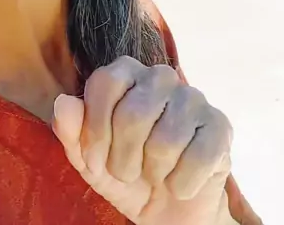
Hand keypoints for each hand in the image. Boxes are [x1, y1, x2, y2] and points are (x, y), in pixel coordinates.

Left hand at [53, 57, 233, 224]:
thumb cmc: (124, 173)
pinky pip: (199, 157)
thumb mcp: (88, 159)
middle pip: (133, 114)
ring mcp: (193, 98)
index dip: (95, 129)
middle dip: (123, 158)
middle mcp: (161, 76)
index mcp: (126, 73)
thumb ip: (70, 130)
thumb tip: (63, 103)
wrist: (167, 210)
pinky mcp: (220, 126)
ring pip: (166, 140)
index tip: (94, 158)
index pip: (104, 82)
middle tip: (126, 171)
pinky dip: (182, 183)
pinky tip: (179, 183)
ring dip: (153, 172)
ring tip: (153, 175)